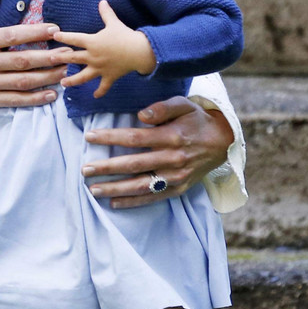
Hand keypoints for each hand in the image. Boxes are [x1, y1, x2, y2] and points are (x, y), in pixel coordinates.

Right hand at [0, 0, 71, 118]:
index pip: (10, 36)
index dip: (34, 33)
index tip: (54, 29)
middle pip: (20, 60)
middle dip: (48, 57)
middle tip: (69, 52)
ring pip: (21, 81)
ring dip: (46, 77)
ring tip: (65, 71)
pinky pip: (14, 100)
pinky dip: (34, 99)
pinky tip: (51, 94)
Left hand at [53, 0, 156, 97]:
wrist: (139, 51)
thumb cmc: (125, 36)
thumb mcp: (114, 23)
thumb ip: (106, 13)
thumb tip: (102, 1)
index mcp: (92, 42)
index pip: (74, 39)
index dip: (64, 36)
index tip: (54, 36)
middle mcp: (93, 56)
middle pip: (74, 58)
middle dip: (61, 58)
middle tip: (50, 59)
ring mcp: (100, 68)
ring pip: (83, 76)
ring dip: (72, 80)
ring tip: (63, 83)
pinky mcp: (109, 76)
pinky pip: (103, 86)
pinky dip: (100, 91)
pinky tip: (95, 96)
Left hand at [81, 97, 232, 208]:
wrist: (223, 142)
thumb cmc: (197, 120)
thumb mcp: (184, 105)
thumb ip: (162, 108)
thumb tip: (141, 115)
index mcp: (171, 136)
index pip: (135, 138)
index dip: (110, 137)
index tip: (89, 137)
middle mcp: (173, 159)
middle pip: (133, 164)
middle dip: (106, 167)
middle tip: (84, 169)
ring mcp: (175, 177)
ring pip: (140, 185)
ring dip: (115, 189)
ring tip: (93, 190)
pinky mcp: (178, 188)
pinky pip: (153, 198)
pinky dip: (133, 202)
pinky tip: (114, 203)